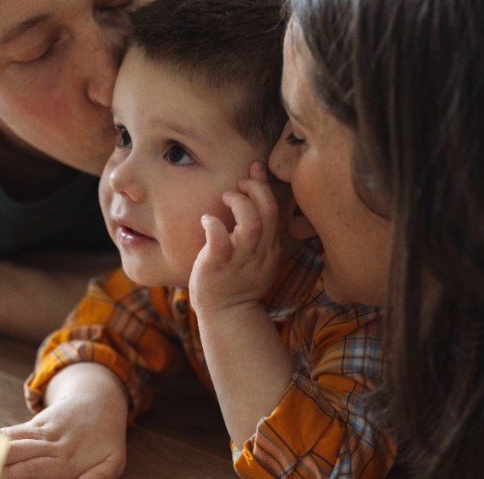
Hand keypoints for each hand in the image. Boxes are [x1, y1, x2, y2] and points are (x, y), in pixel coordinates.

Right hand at [0, 364, 128, 478]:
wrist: (101, 400)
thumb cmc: (106, 440)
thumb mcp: (113, 463)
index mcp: (67, 459)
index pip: (32, 471)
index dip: (10, 475)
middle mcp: (49, 444)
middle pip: (14, 457)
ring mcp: (39, 432)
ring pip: (8, 442)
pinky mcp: (32, 425)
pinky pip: (8, 433)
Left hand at [189, 162, 280, 314]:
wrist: (227, 314)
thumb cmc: (236, 277)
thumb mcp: (257, 250)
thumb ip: (259, 222)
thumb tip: (255, 182)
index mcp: (271, 247)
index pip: (276, 209)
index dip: (265, 185)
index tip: (254, 169)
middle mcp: (260, 253)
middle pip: (268, 213)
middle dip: (255, 190)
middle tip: (239, 185)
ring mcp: (240, 262)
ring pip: (251, 226)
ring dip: (239, 204)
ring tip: (226, 196)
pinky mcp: (218, 268)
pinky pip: (220, 243)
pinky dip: (214, 225)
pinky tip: (207, 219)